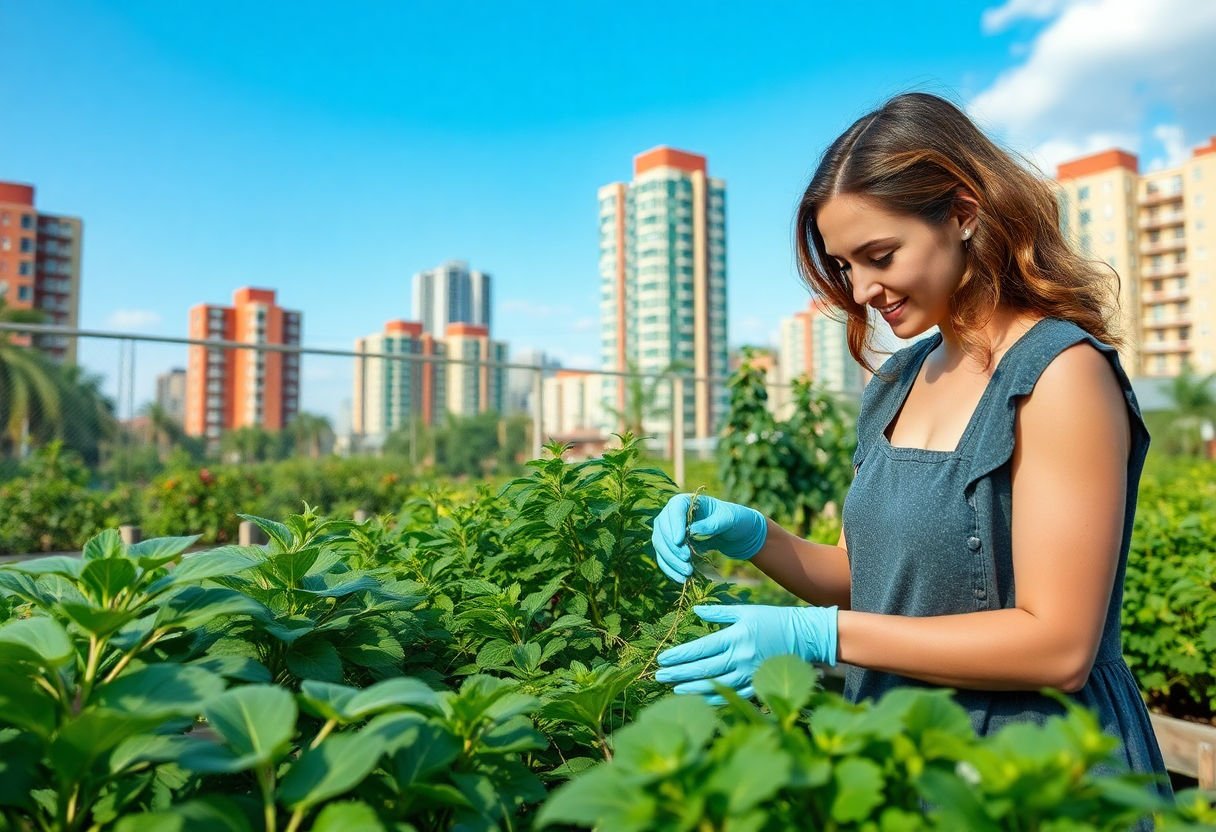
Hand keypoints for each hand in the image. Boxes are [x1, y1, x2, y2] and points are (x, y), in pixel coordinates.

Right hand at [651, 494, 766, 582]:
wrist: (735, 533)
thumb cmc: (733, 520)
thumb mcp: (728, 519)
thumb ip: (712, 523)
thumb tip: (692, 530)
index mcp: (686, 501)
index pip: (674, 509)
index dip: (674, 525)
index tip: (679, 541)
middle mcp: (673, 514)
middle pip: (662, 528)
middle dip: (672, 546)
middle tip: (686, 559)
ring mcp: (670, 530)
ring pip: (660, 545)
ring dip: (670, 560)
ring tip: (687, 572)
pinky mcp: (671, 546)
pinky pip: (664, 557)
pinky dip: (670, 568)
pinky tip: (680, 579)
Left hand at [655, 604, 837, 702]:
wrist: (805, 636)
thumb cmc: (774, 619)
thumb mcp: (746, 610)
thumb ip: (719, 613)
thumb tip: (695, 612)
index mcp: (735, 637)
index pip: (700, 649)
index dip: (679, 656)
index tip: (662, 659)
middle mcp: (740, 657)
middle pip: (703, 669)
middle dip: (678, 673)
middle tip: (659, 676)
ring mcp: (749, 674)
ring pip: (714, 685)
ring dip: (692, 688)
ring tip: (674, 689)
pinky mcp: (757, 685)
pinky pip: (732, 695)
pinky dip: (714, 698)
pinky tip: (699, 699)